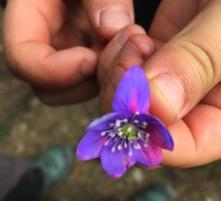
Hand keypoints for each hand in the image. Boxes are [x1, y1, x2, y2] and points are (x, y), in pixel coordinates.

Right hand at [3, 0, 133, 103]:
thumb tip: (112, 29)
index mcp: (31, 17)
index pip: (22, 60)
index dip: (53, 72)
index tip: (91, 60)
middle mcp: (48, 41)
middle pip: (48, 86)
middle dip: (81, 81)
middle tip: (112, 55)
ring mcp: (68, 52)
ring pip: (74, 88)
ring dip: (99, 79)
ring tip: (121, 50)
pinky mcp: (88, 56)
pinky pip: (94, 79)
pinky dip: (109, 73)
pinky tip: (124, 53)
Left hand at [98, 0, 220, 167]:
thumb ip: (197, 66)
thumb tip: (157, 107)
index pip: (184, 147)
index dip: (151, 135)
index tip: (129, 107)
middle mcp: (193, 102)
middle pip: (145, 124)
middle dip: (127, 97)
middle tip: (131, 61)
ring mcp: (168, 81)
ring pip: (127, 99)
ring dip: (120, 73)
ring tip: (136, 39)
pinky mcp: (153, 59)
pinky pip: (121, 73)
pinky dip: (115, 58)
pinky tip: (130, 36)